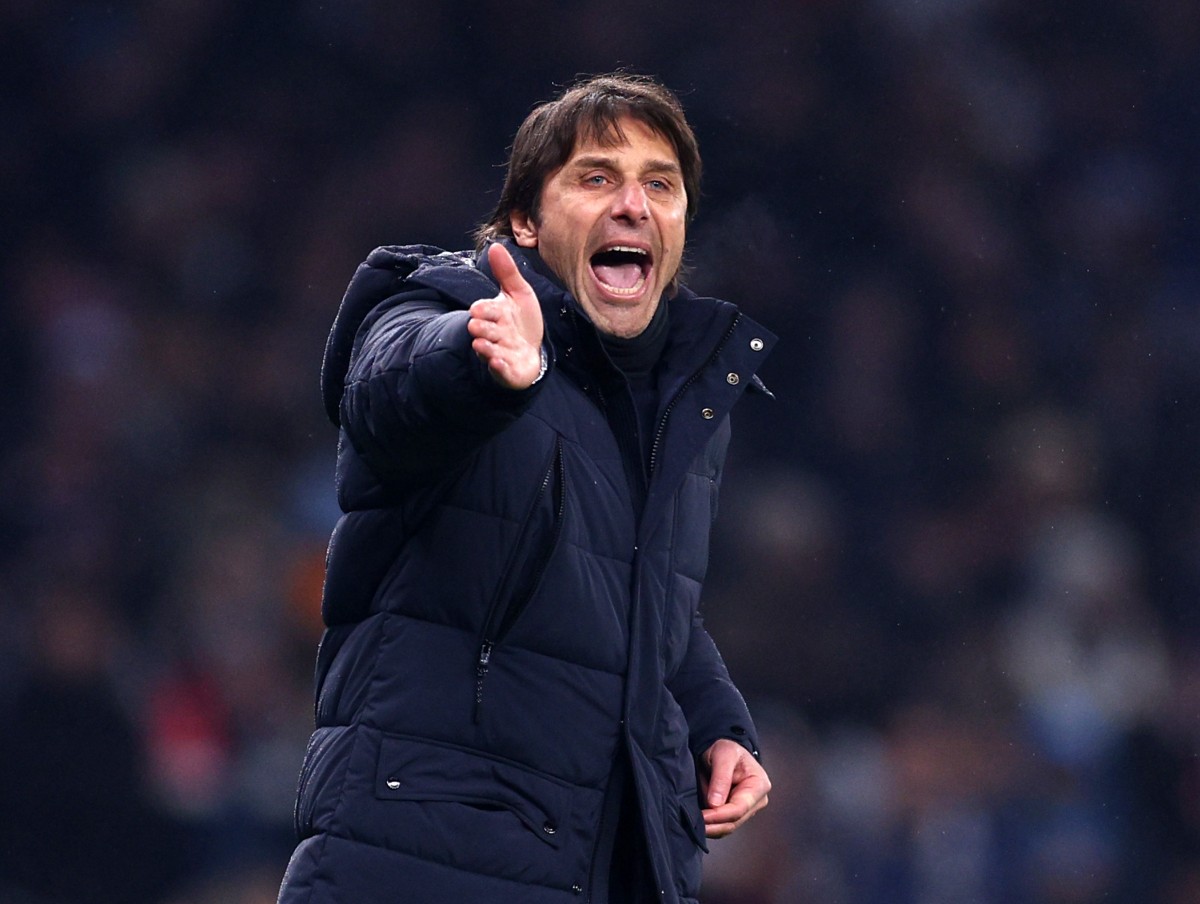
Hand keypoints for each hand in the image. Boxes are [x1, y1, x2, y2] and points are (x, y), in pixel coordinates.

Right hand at [467, 243, 544, 388]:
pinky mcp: (507, 372)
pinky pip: (501, 371)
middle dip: (481, 328)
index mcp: (495, 314)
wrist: (532, 351)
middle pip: (484, 330)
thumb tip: (495, 245)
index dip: (484, 310)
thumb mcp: (519, 293)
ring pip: (489, 351)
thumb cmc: (522, 321)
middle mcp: (495, 334)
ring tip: (481, 345)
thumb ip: (507, 272)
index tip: (478, 309)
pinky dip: (499, 368)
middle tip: (476, 326)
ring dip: (485, 349)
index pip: (486, 310)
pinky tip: (498, 363)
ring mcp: (499, 353)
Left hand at [699, 738, 770, 838]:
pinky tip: (700, 825)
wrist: (723, 751)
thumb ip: (720, 778)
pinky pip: (725, 824)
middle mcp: (757, 800)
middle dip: (714, 825)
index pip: (740, 808)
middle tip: (694, 825)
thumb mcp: (723, 756)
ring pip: (730, 826)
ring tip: (694, 826)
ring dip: (712, 828)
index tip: (703, 817)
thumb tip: (715, 804)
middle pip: (735, 820)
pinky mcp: (737, 813)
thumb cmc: (726, 749)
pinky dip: (713, 826)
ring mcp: (748, 809)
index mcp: (759, 785)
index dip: (720, 815)